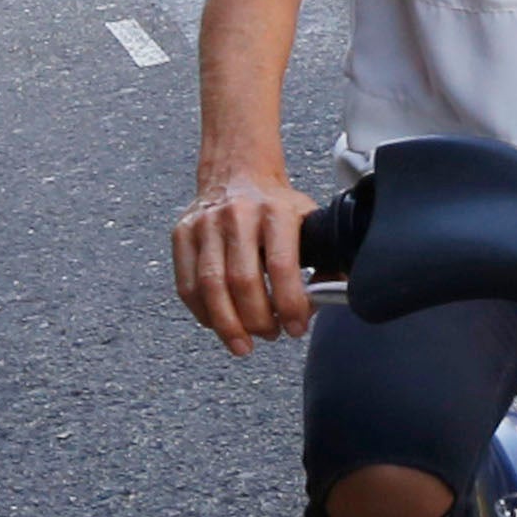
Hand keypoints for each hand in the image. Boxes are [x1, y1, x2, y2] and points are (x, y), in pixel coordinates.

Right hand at [174, 167, 319, 356]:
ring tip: (244, 344)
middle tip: (271, 335)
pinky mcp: (182, 235)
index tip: (296, 328)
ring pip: (210, 287)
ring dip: (227, 325)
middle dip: (258, 320)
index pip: (282, 266)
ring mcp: (205, 224)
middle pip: (242, 281)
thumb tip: (334, 297)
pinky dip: (203, 313)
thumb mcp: (309, 219)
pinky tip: (219, 325)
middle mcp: (238, 215)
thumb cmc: (276, 205)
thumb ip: (324, 258)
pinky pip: (187, 285)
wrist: (236, 171)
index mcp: (276, 212)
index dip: (289, 304)